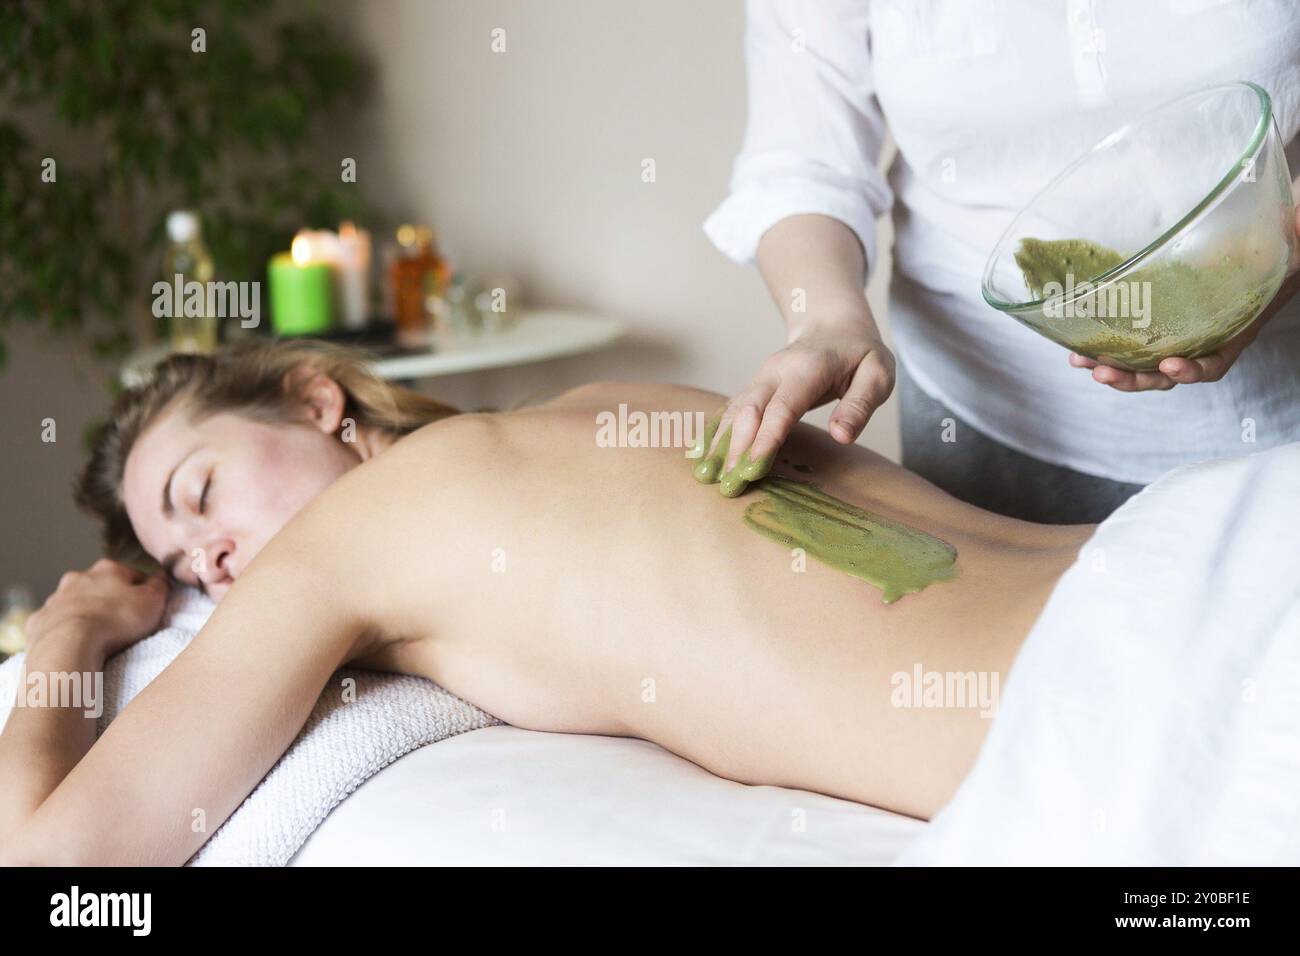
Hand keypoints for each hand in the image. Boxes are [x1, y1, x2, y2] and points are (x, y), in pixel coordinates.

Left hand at [25, 559, 169, 660]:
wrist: (68, 644)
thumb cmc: (115, 621)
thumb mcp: (153, 601)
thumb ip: (160, 585)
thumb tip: (162, 577)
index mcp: (107, 569)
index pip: (132, 574)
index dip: (143, 590)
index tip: (148, 606)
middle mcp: (78, 578)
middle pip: (100, 586)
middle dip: (111, 599)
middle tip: (123, 622)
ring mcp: (56, 599)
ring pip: (76, 603)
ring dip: (87, 613)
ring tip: (99, 635)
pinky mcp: (39, 621)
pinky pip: (55, 622)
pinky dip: (65, 630)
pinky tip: (75, 643)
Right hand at [689, 316, 895, 495]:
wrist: (833, 326)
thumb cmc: (860, 355)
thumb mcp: (878, 373)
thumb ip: (860, 404)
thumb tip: (841, 436)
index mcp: (808, 368)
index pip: (782, 406)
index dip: (766, 438)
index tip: (754, 467)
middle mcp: (776, 371)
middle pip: (749, 410)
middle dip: (735, 447)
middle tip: (726, 483)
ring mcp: (761, 378)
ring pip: (733, 411)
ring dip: (718, 444)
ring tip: (704, 475)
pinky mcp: (754, 388)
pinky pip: (729, 411)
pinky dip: (714, 434)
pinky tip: (700, 456)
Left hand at [1073, 206, 1299, 391]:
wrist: (1258, 250)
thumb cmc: (1274, 251)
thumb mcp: (1289, 247)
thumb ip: (1295, 240)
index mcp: (1232, 333)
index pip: (1213, 364)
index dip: (1194, 370)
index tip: (1171, 364)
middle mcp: (1201, 343)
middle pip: (1166, 375)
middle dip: (1134, 378)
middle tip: (1103, 372)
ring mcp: (1176, 337)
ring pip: (1142, 367)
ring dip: (1111, 368)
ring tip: (1081, 363)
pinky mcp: (1155, 325)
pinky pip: (1129, 346)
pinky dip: (1104, 350)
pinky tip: (1078, 349)